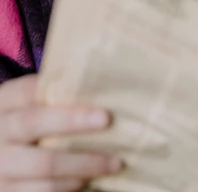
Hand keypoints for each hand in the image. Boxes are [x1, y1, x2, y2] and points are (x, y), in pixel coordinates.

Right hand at [0, 75, 121, 191]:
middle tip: (107, 119)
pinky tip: (92, 181)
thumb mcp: (25, 109)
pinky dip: (72, 186)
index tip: (91, 93)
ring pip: (45, 165)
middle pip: (33, 122)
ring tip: (114, 162)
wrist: (0, 161)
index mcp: (3, 105)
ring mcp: (1, 169)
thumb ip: (50, 98)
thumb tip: (99, 87)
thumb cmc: (23, 128)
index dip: (57, 88)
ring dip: (84, 164)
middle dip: (73, 121)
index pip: (27, 91)